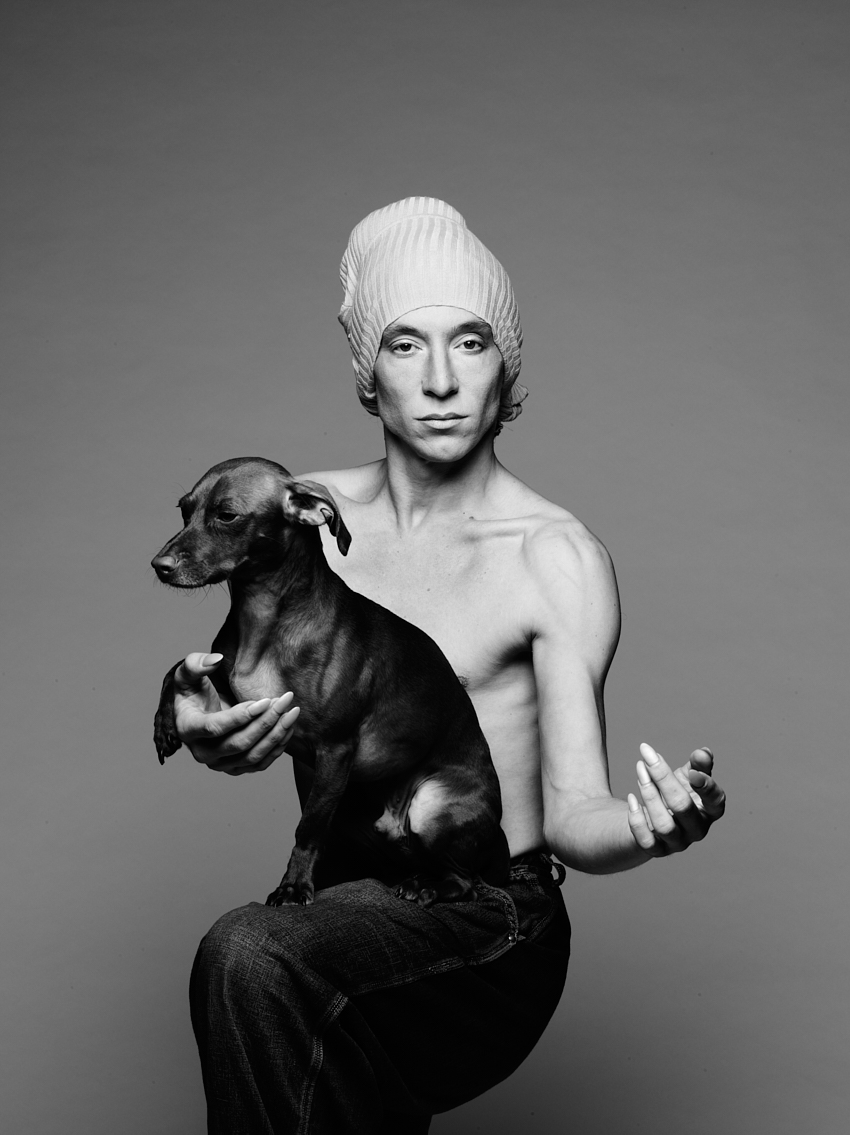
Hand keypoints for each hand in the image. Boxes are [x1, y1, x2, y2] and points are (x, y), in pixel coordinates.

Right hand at [174, 652, 299, 775]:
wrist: (199, 714)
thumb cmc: (193, 692)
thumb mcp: (187, 674)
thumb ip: (196, 664)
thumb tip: (215, 659)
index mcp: (187, 729)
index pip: (215, 727)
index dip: (242, 715)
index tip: (266, 700)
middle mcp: (202, 753)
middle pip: (239, 743)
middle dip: (266, 722)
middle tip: (286, 700)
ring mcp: (219, 764)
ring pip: (252, 756)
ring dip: (276, 734)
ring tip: (292, 712)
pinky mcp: (235, 768)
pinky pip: (259, 763)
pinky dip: (277, 747)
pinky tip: (288, 727)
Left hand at [626, 744, 725, 857]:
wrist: (656, 816)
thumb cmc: (678, 792)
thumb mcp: (689, 775)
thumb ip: (698, 764)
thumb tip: (703, 752)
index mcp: (711, 810)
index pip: (715, 800)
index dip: (706, 786)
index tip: (691, 770)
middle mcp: (697, 829)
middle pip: (682, 807)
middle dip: (663, 779)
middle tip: (648, 756)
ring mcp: (678, 842)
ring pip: (664, 825)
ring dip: (648, 794)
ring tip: (639, 768)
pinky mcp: (657, 850)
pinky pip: (646, 840)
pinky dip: (636, 820)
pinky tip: (631, 798)